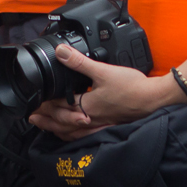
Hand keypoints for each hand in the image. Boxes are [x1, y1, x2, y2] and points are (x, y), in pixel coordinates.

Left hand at [29, 44, 183, 140]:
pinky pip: (86, 134)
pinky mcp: (109, 125)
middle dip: (46, 120)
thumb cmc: (132, 87)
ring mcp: (100, 124)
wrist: (154, 99)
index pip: (59, 108)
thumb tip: (61, 52)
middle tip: (32, 118)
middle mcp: (92, 119)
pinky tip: (75, 132)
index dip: (44, 106)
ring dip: (58, 129)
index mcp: (87, 106)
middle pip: (63, 123)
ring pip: (73, 132)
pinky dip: (76, 134)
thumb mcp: (102, 70)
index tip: (33, 104)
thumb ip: (79, 62)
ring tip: (47, 127)